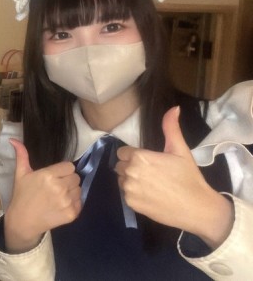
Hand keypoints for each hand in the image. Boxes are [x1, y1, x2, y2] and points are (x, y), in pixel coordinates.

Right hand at [4, 139, 81, 252]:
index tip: (54, 176)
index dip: (63, 170)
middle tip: (56, 187)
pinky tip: (61, 206)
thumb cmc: (22, 196)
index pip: (69, 166)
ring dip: (71, 191)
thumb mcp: (21, 174)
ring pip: (79, 189)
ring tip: (58, 197)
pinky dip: (73, 204)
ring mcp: (67, 201)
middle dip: (68, 180)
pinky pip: (80, 202)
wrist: (23, 221)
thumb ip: (21, 155)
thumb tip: (13, 139)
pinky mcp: (72, 214)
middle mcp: (60, 187)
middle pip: (76, 177)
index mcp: (48, 175)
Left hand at [115, 106, 232, 247]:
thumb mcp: (180, 150)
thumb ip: (171, 128)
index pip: (123, 152)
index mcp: (139, 157)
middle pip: (120, 165)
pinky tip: (150, 195)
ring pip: (121, 180)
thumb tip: (174, 108)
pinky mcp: (130, 204)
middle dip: (131, 166)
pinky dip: (134, 194)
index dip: (134, 155)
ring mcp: (128, 189)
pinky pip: (125, 194)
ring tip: (151, 184)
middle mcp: (130, 172)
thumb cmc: (189, 177)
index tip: (148, 161)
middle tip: (151, 173)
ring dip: (131, 180)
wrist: (196, 208)